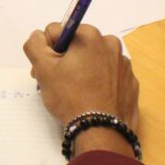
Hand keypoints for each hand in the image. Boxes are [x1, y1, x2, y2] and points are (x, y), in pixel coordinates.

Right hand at [23, 23, 139, 146]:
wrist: (101, 131)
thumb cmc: (71, 98)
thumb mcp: (43, 69)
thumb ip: (34, 44)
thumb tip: (38, 36)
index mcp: (90, 36)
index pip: (56, 33)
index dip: (47, 52)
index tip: (47, 71)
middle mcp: (110, 44)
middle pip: (76, 46)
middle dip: (64, 61)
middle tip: (58, 84)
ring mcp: (123, 65)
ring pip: (92, 61)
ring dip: (81, 71)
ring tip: (75, 94)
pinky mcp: (130, 83)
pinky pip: (107, 76)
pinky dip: (98, 83)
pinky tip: (91, 99)